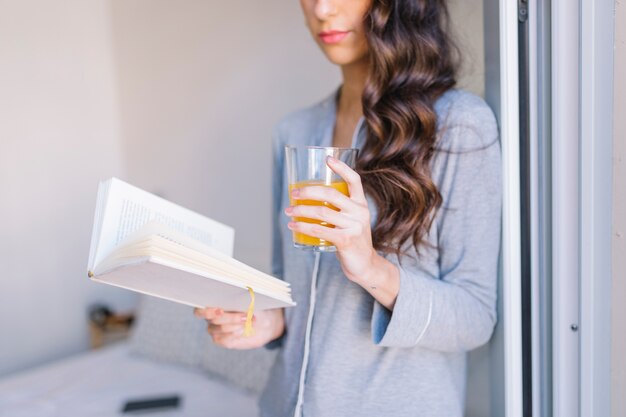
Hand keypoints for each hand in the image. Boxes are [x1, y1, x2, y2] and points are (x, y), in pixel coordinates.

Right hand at [193, 307, 284, 349]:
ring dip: (238, 324)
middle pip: (213, 319)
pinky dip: (236, 333)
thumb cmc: (254, 307)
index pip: (199, 311)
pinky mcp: (223, 341)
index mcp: (212, 305)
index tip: (220, 309)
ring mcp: (215, 331)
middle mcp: (211, 319)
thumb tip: (240, 297)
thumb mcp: (250, 301)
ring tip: (252, 320)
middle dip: (230, 317)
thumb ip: (240, 298)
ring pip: (221, 328)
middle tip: (245, 316)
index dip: (207, 311)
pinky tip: (245, 329)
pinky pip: (225, 339)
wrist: (264, 323)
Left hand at [285, 156, 376, 284]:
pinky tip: (293, 226)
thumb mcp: (352, 221)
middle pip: (331, 194)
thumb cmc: (352, 239)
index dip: (341, 168)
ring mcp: (354, 226)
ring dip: (300, 210)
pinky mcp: (345, 240)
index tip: (327, 159)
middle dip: (308, 191)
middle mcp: (360, 212)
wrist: (365, 265)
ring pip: (322, 212)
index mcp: (361, 203)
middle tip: (293, 193)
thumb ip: (339, 210)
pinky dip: (302, 227)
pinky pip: (319, 230)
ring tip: (288, 211)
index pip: (354, 180)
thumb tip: (310, 199)